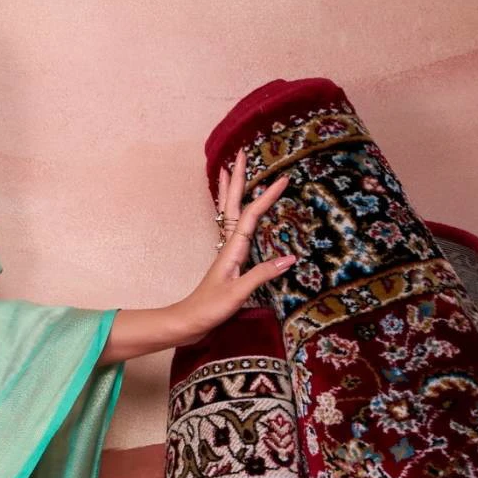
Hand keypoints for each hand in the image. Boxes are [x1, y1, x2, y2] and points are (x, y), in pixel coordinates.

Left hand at [169, 145, 297, 344]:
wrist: (187, 324)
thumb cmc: (209, 310)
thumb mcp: (237, 294)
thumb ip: (262, 275)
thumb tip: (290, 258)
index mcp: (231, 249)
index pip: (251, 215)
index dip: (267, 196)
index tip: (283, 178)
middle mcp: (228, 246)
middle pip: (232, 205)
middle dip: (237, 179)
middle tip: (241, 153)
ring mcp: (226, 253)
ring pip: (229, 214)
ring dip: (232, 191)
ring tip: (232, 171)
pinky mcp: (227, 263)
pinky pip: (232, 229)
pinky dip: (235, 213)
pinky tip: (238, 212)